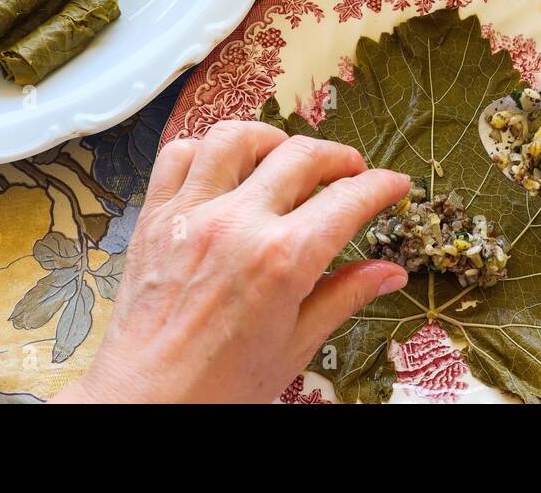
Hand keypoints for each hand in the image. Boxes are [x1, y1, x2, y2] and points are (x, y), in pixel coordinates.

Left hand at [53, 120, 410, 402]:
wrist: (146, 402)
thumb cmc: (219, 387)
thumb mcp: (297, 344)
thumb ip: (345, 296)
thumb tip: (390, 273)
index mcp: (282, 260)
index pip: (348, 199)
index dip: (381, 186)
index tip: (393, 185)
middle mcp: (238, 224)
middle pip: (302, 156)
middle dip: (339, 157)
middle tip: (352, 173)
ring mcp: (192, 214)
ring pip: (236, 137)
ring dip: (272, 140)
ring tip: (287, 159)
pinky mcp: (156, 217)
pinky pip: (179, 155)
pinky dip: (206, 150)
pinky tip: (226, 170)